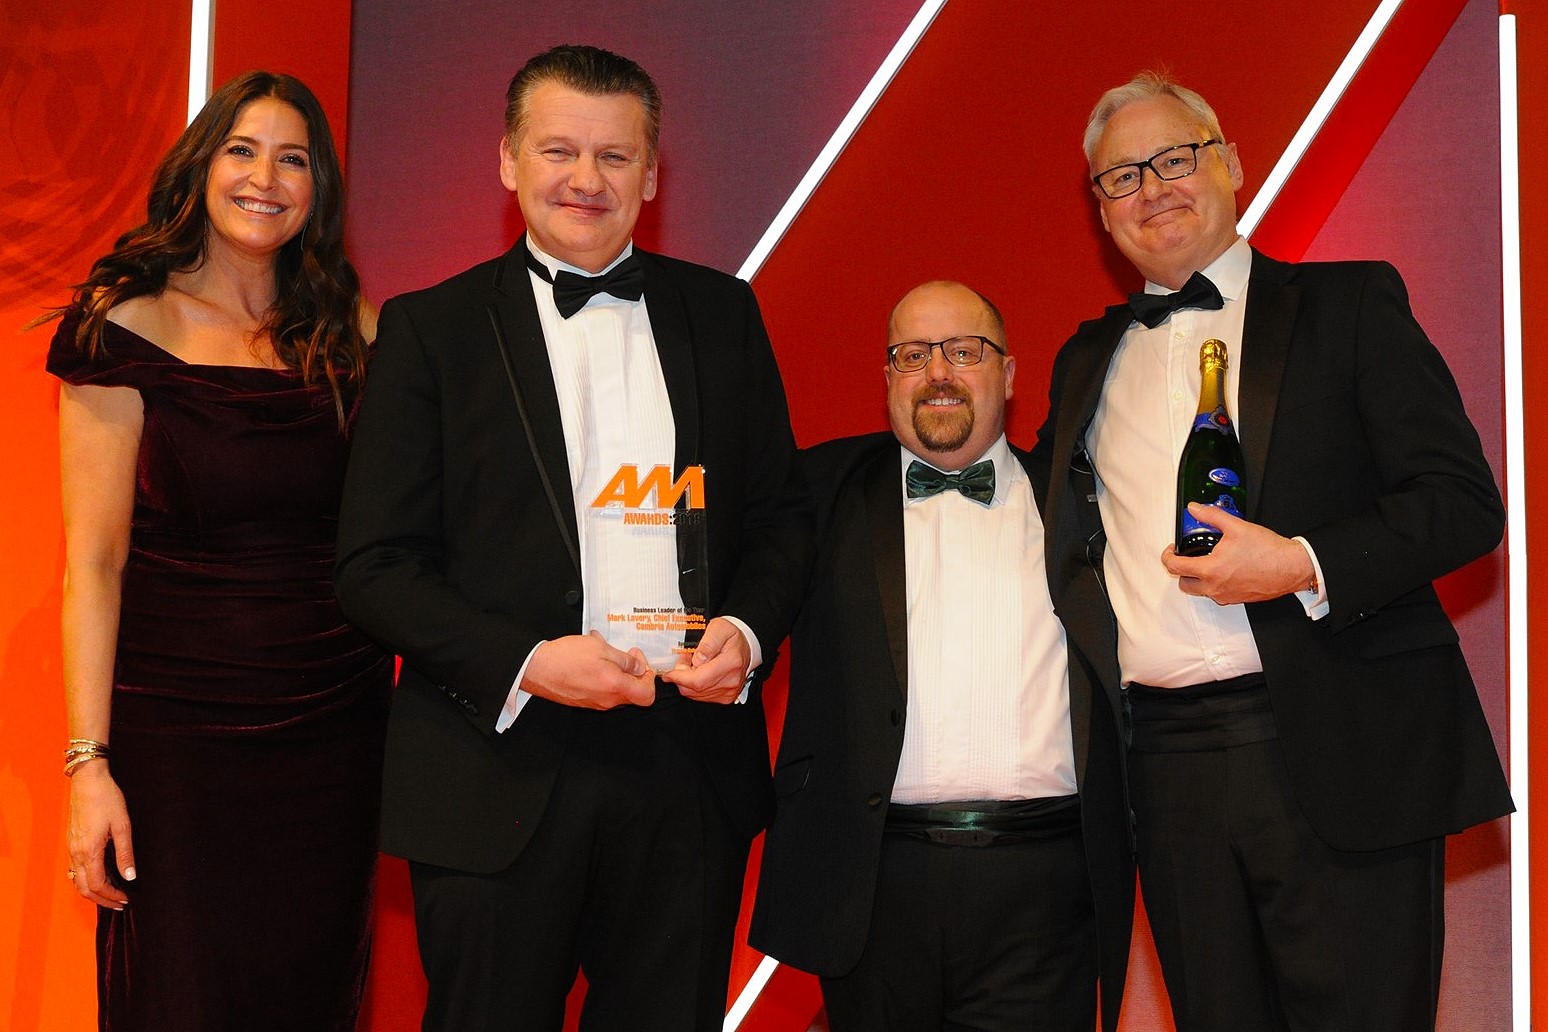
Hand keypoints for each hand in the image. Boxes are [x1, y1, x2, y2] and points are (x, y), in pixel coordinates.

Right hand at [67, 763, 133, 908]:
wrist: (88, 781)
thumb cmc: (107, 799)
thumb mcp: (123, 826)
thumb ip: (126, 853)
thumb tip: (131, 876)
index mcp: (89, 851)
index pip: (97, 885)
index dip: (111, 896)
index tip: (126, 900)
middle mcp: (76, 853)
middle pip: (84, 888)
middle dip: (102, 899)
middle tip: (120, 904)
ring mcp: (71, 848)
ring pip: (77, 880)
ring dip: (93, 891)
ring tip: (111, 894)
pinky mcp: (72, 842)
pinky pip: (76, 869)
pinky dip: (86, 880)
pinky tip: (100, 877)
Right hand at [520, 631, 655, 709]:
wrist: (537, 668)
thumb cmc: (566, 657)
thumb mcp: (601, 648)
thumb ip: (625, 660)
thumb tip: (638, 667)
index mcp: (615, 687)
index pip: (647, 695)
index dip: (649, 679)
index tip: (640, 663)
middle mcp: (607, 700)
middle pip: (634, 694)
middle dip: (635, 673)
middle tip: (627, 655)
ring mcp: (595, 703)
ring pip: (617, 691)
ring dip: (618, 673)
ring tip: (606, 653)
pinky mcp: (584, 701)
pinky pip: (603, 692)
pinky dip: (605, 677)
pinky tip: (593, 661)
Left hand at [659, 617, 750, 703]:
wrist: (746, 646)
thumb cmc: (732, 636)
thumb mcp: (719, 628)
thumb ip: (708, 643)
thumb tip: (697, 659)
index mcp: (731, 663)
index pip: (698, 680)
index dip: (679, 678)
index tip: (668, 673)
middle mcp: (732, 681)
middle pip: (695, 689)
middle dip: (681, 678)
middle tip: (683, 661)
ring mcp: (729, 691)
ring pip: (696, 694)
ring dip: (687, 682)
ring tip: (691, 665)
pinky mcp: (726, 697)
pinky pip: (702, 696)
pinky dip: (694, 687)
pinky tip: (698, 674)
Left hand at [1162, 503, 1313, 605]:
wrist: (1291, 568)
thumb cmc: (1268, 551)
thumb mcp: (1236, 526)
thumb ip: (1212, 516)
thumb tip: (1195, 509)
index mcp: (1210, 570)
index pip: (1175, 567)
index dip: (1168, 556)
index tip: (1172, 549)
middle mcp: (1215, 588)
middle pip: (1184, 584)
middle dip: (1182, 570)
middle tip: (1188, 557)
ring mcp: (1226, 596)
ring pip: (1200, 591)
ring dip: (1197, 578)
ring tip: (1207, 561)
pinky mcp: (1237, 599)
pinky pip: (1217, 594)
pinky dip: (1214, 583)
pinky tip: (1224, 569)